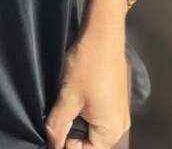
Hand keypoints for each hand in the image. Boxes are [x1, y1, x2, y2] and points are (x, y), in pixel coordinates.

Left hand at [43, 29, 130, 147]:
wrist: (103, 33)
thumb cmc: (89, 63)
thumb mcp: (68, 96)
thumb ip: (58, 125)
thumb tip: (52, 144)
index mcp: (111, 131)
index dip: (66, 144)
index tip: (55, 127)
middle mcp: (119, 125)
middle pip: (90, 143)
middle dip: (71, 132)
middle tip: (60, 111)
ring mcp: (119, 112)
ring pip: (92, 128)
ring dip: (77, 119)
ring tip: (68, 99)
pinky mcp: (115, 99)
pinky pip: (98, 115)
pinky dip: (84, 109)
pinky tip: (77, 92)